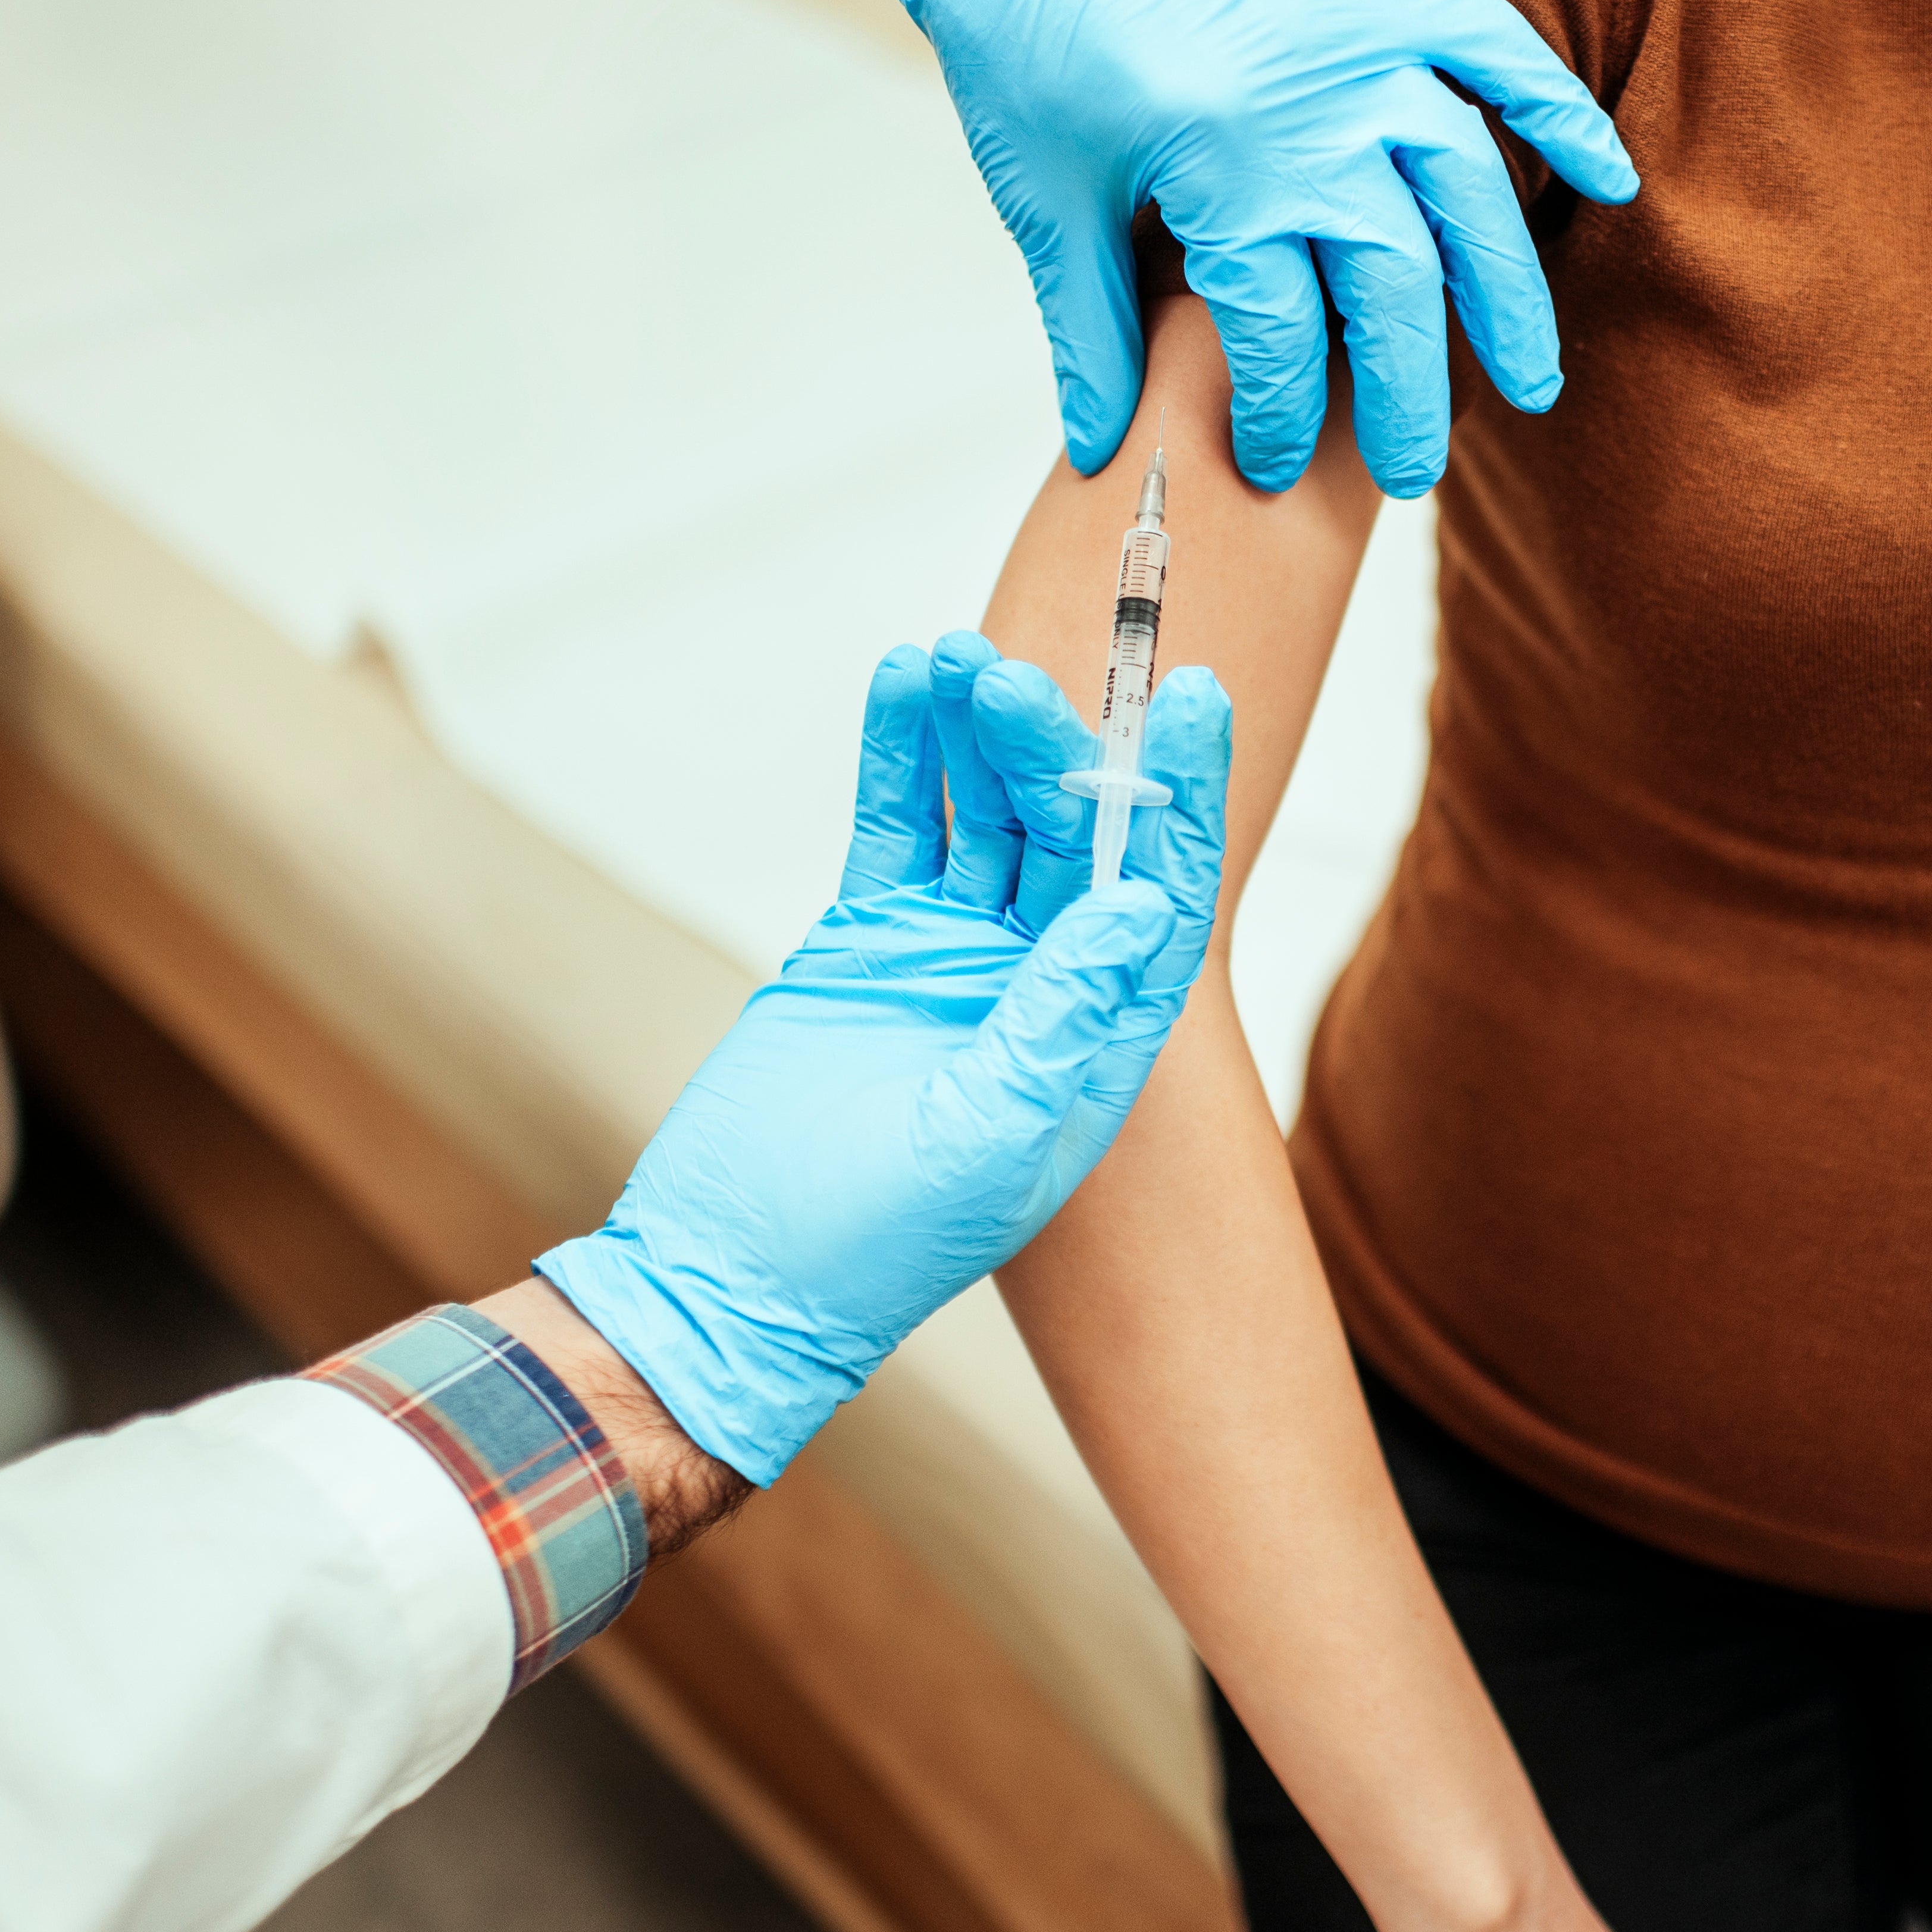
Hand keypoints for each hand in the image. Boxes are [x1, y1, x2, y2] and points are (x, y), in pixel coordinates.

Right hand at [536, 636, 1228, 1484]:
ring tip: (965, 655)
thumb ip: (1061, 1017)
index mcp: (1097, 1036)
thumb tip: (1144, 903)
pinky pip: (898, 825)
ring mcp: (954, 951)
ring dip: (980, 733)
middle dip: (1055, 750)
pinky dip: (903, 756)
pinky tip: (907, 678)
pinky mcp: (870, 935)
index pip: (1158, 890)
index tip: (1193, 699)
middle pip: (1072, 835)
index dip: (1179, 794)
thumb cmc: (879, 1245)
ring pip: (986, 814)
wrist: (738, 1276)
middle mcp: (1040, 981)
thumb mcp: (990, 1137)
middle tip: (1021, 679)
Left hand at [828, 0, 1640, 496]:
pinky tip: (1610, 182)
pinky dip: (1560, 111)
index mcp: (1221, 162)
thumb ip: (1090, 330)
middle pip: (1396, 284)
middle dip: (1409, 394)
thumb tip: (1099, 455)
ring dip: (1505, 294)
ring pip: (1469, 188)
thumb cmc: (1020, 31)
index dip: (1281, 416)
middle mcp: (1312, 101)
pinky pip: (1501, 48)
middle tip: (1415, 474)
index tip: (1271, 466)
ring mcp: (1364, 30)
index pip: (1285, 333)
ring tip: (1529, 381)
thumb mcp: (1042, 193)